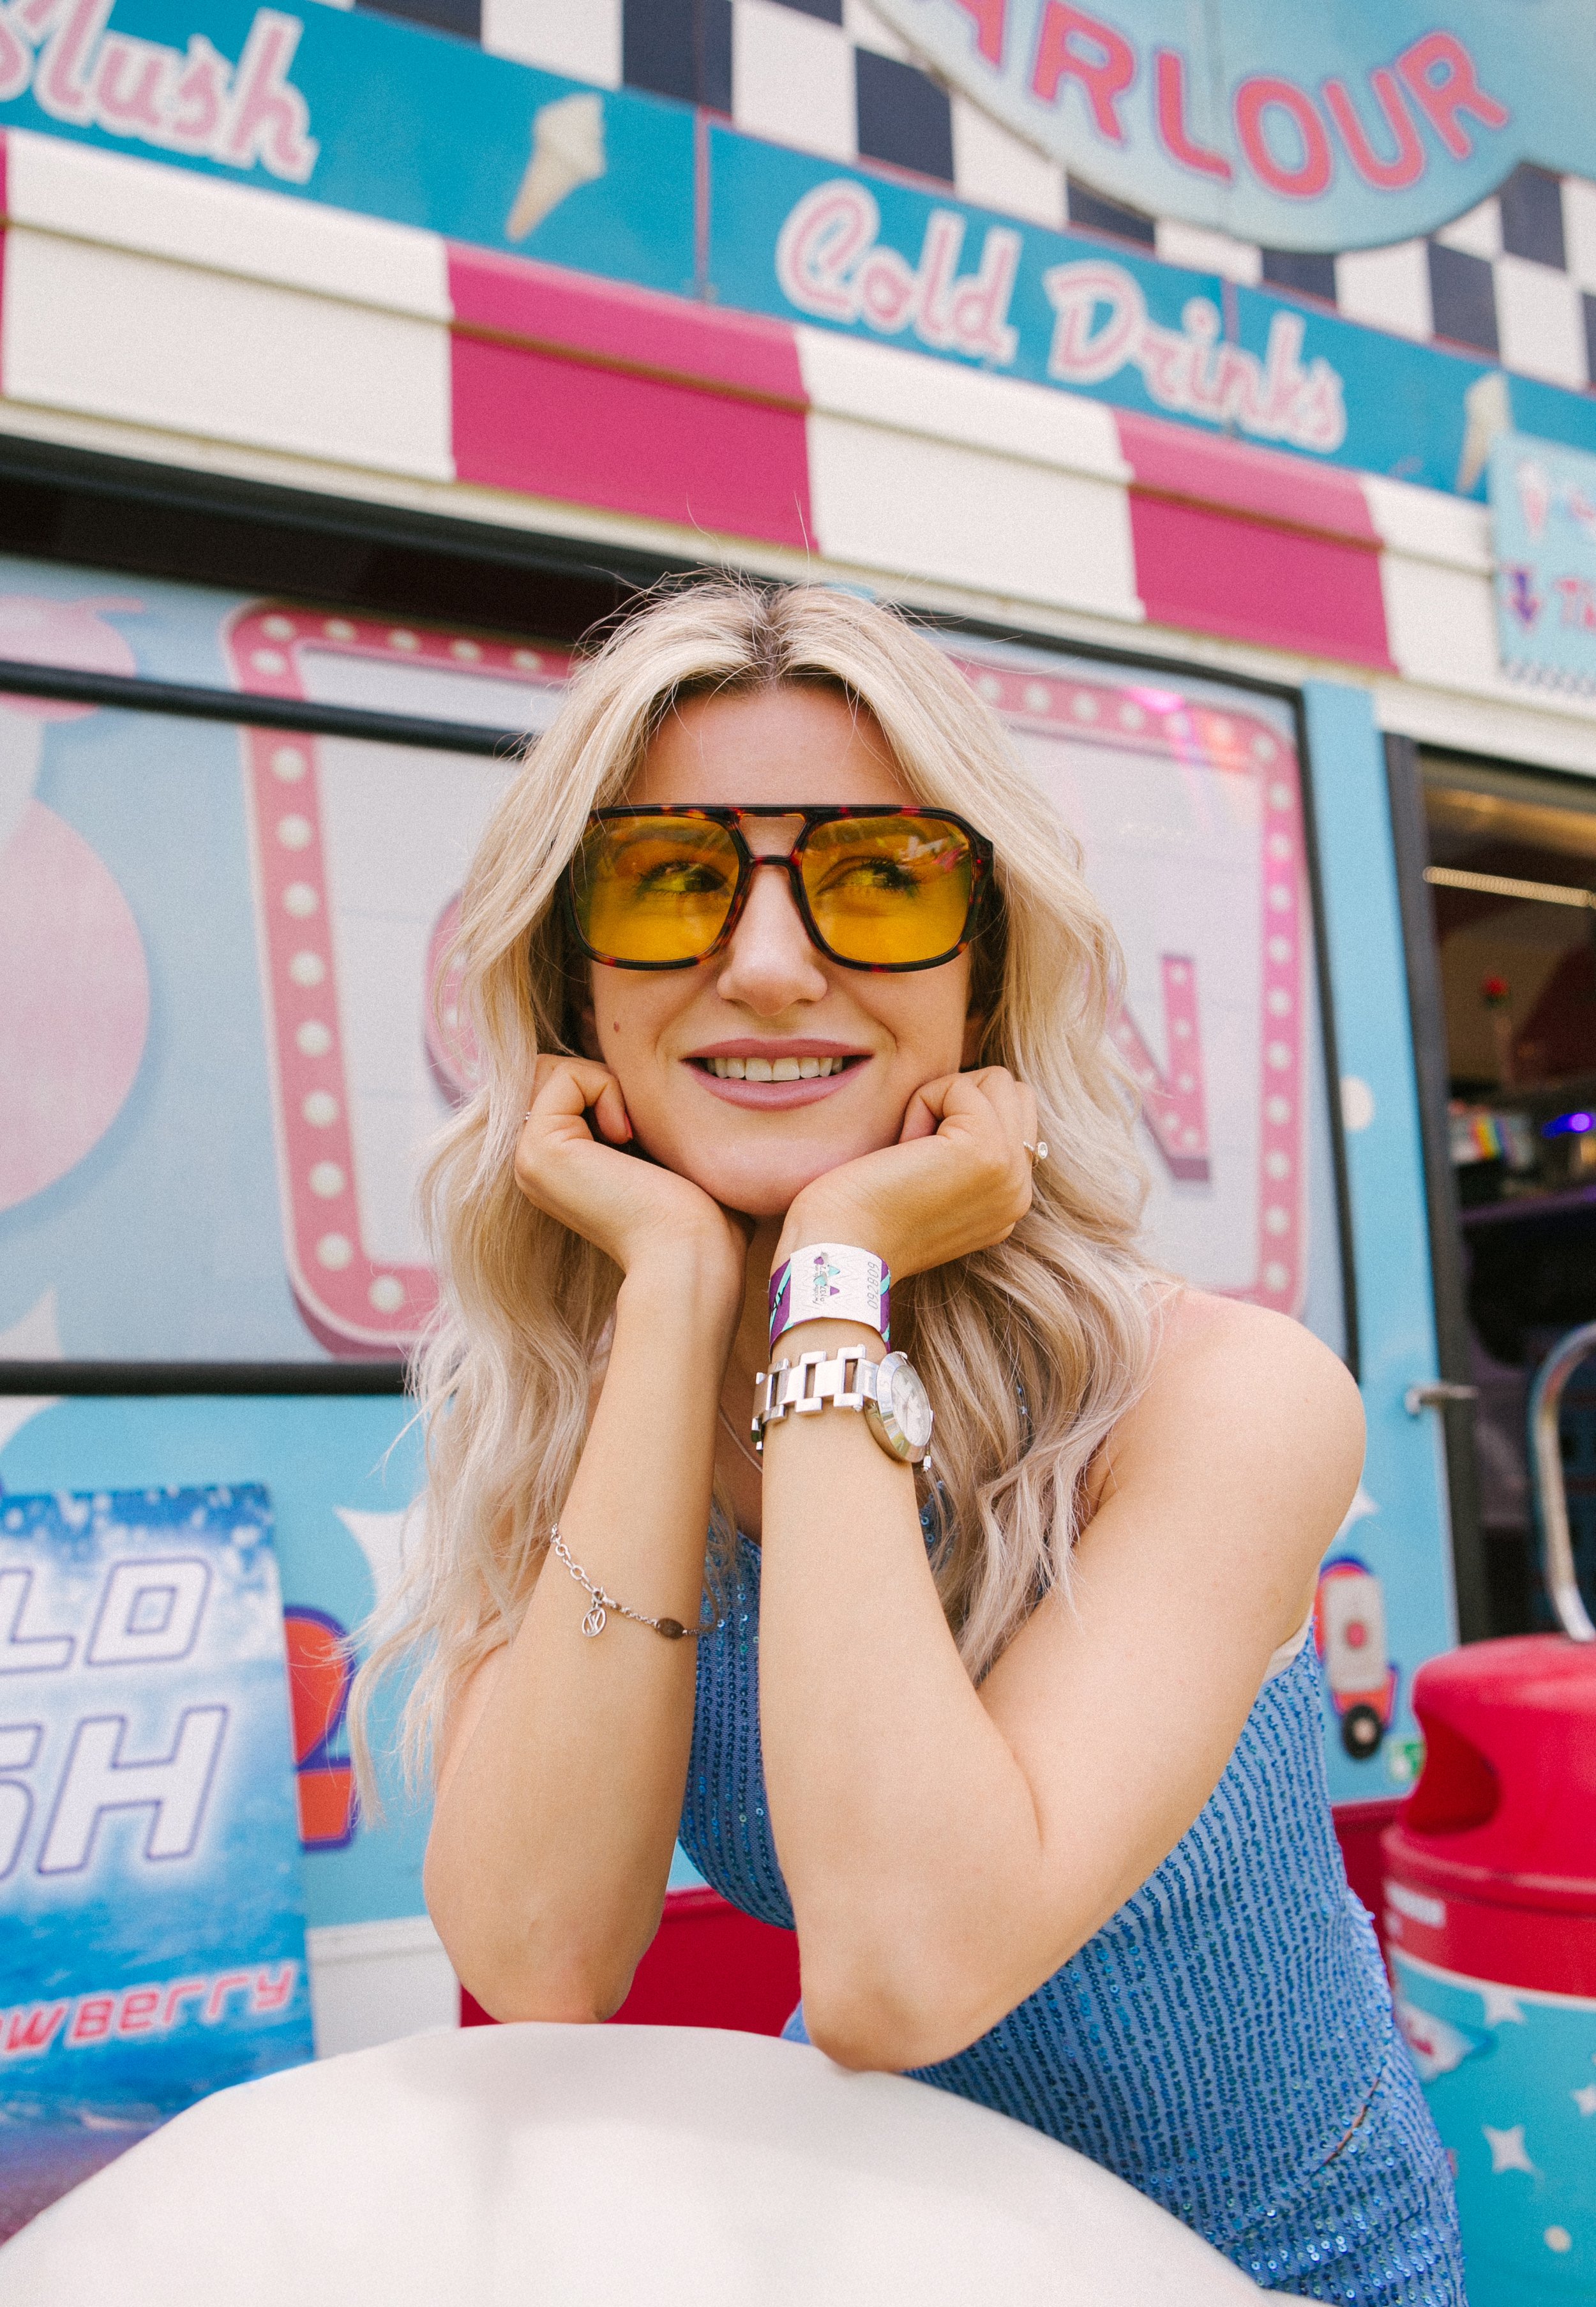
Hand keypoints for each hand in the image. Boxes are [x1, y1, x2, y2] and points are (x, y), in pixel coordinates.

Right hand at [514, 1056, 748, 1303]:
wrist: (689, 1251)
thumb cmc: (695, 1210)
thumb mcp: (656, 1147)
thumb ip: (629, 1112)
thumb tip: (627, 1072)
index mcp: (558, 1165)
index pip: (565, 1084)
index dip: (609, 1086)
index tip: (640, 1135)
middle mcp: (535, 1162)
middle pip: (554, 1071)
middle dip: (603, 1078)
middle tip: (635, 1128)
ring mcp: (529, 1157)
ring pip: (557, 1068)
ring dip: (608, 1084)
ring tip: (631, 1135)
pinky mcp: (537, 1149)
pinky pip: (566, 1073)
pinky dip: (607, 1088)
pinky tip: (625, 1137)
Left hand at [775, 1067, 1038, 1281]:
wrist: (842, 1249)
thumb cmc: (863, 1213)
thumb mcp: (934, 1184)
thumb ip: (969, 1152)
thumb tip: (977, 1095)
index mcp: (1010, 1200)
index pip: (1016, 1115)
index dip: (960, 1114)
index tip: (921, 1159)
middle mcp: (1020, 1191)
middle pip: (1014, 1092)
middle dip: (959, 1099)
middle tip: (917, 1148)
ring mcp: (1010, 1172)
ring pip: (996, 1082)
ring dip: (942, 1099)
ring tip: (912, 1148)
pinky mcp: (986, 1151)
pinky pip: (961, 1086)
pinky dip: (922, 1103)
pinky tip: (904, 1147)